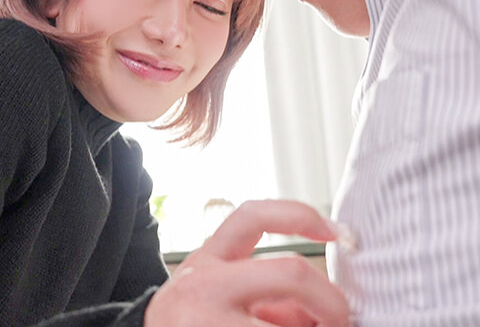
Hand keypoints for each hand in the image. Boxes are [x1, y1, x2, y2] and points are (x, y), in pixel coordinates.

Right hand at [143, 200, 349, 326]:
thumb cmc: (188, 326)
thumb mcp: (214, 298)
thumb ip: (263, 293)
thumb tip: (322, 311)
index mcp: (206, 263)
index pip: (253, 216)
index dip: (300, 215)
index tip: (335, 232)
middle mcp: (204, 286)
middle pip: (290, 272)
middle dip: (331, 300)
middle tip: (341, 320)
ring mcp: (209, 323)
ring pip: (289, 325)